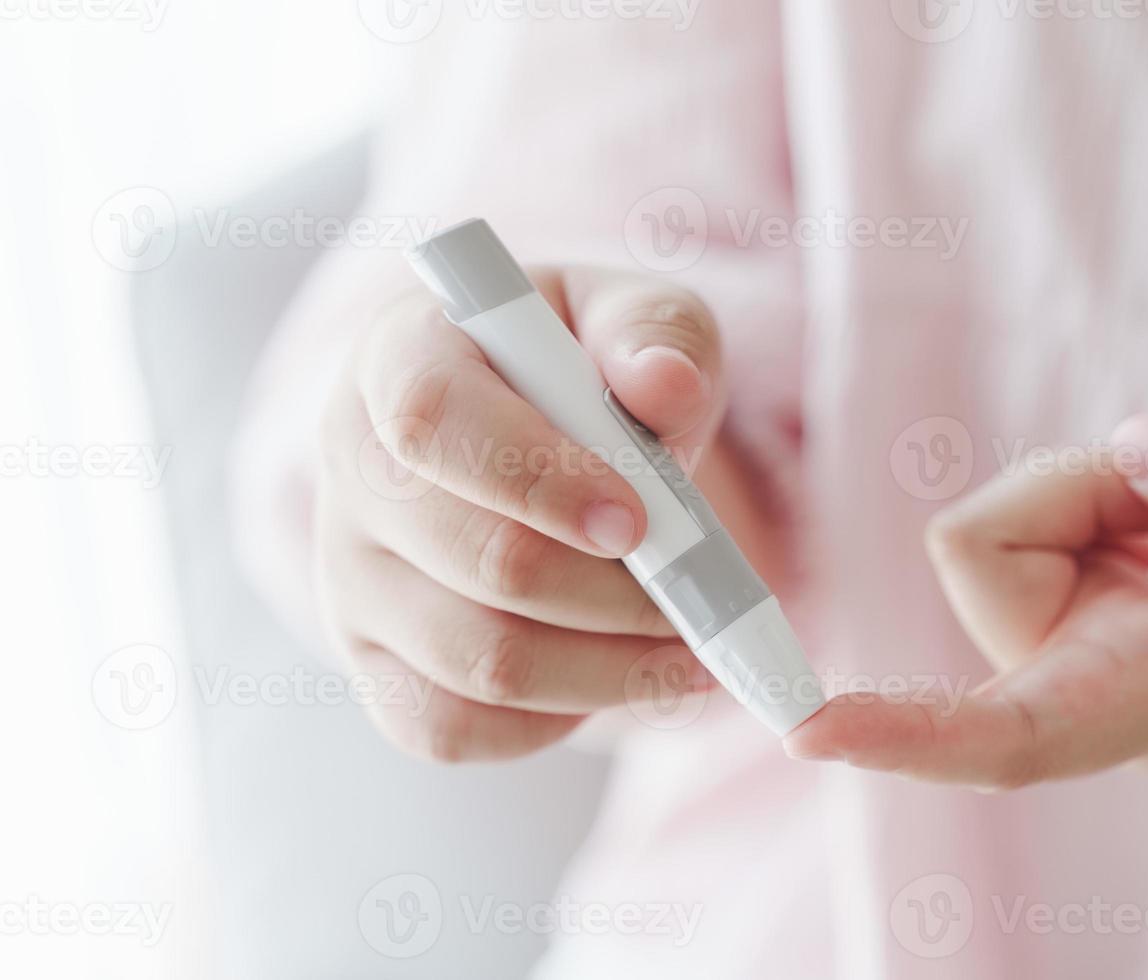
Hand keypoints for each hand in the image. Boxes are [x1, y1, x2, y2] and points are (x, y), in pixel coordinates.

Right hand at [315, 267, 728, 761]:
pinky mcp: (372, 664)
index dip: (538, 479)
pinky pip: (451, 730)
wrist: (544, 439)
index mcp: (399, 355)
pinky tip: (614, 675)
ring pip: (480, 662)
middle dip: (616, 593)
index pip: (434, 420)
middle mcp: (351, 470)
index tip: (636, 520)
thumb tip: (663, 384)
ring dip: (611, 669)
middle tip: (703, 597)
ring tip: (687, 648)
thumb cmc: (589, 369)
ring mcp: (349, 578)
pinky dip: (554, 721)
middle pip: (479, 560)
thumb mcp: (633, 321)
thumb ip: (656, 334)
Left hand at [785, 415, 1147, 788]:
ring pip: (1015, 525)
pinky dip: (1113, 497)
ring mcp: (1088, 653)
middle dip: (1074, 487)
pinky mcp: (1096, 614)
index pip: (1006, 736)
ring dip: (1105, 488)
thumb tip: (1127, 459)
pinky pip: (1048, 521)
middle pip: (987, 551)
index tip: (811, 730)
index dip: (907, 730)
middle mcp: (1095, 687)